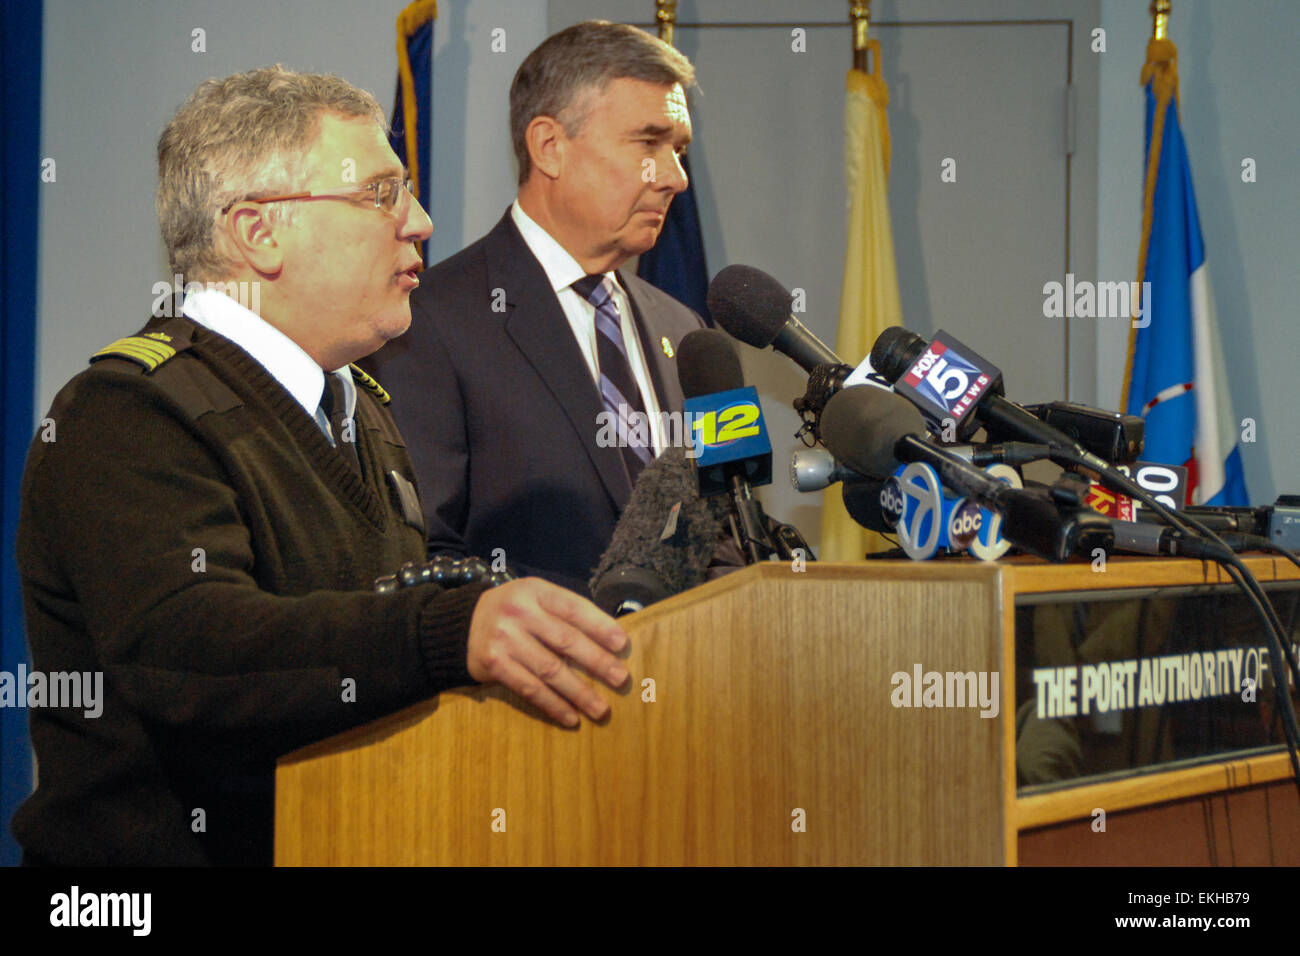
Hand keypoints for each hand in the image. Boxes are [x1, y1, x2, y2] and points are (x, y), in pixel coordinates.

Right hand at [466, 578, 629, 725]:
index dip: (600, 626)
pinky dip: (553, 705)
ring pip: (550, 670)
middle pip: (565, 640)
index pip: (573, 608)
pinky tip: (571, 717)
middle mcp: (519, 612)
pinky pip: (530, 689)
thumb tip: (609, 639)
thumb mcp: (534, 598)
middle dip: (597, 661)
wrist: (461, 625)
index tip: (622, 644)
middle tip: (621, 678)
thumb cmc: (513, 612)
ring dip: (579, 692)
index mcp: (535, 591)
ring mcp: (504, 639)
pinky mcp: (494, 664)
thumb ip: (564, 612)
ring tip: (601, 709)